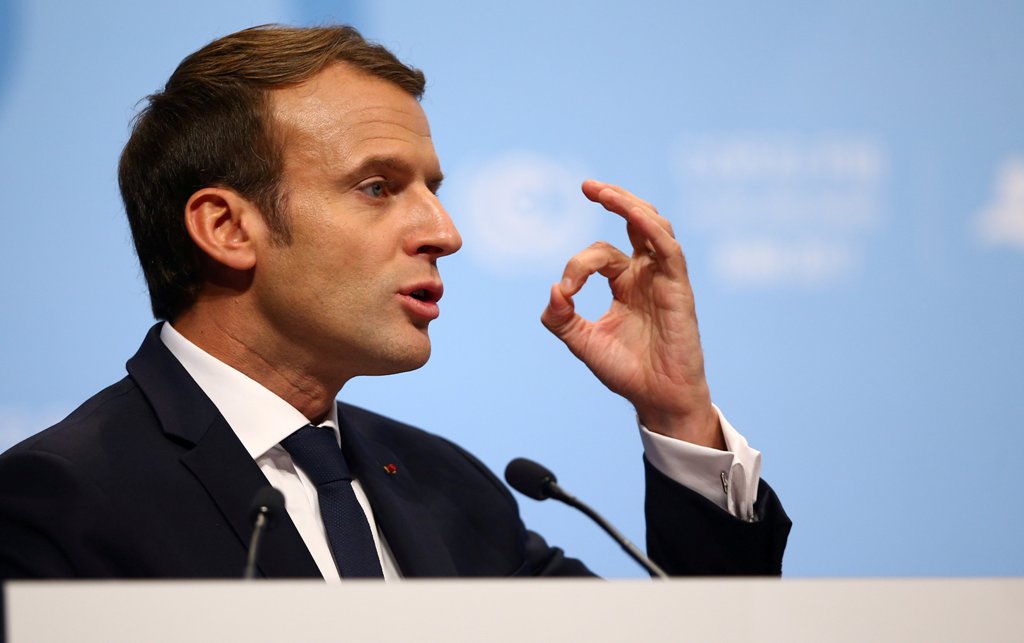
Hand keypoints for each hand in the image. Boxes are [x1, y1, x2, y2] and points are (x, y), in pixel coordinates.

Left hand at [541, 179, 723, 448]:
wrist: (656, 399)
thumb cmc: (625, 371)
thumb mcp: (583, 342)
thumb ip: (561, 318)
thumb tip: (553, 289)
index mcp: (625, 283)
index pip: (599, 255)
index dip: (577, 266)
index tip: (565, 292)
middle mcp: (646, 274)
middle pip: (634, 222)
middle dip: (613, 199)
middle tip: (587, 185)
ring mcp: (664, 278)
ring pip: (653, 226)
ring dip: (630, 205)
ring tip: (604, 191)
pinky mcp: (679, 288)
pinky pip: (668, 249)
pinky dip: (651, 228)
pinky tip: (633, 214)